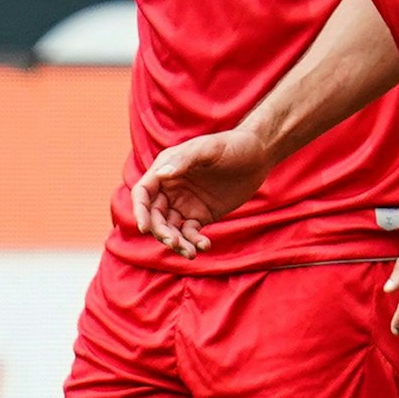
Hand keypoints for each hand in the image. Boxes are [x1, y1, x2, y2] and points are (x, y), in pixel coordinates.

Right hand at [131, 129, 274, 258]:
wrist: (259, 155)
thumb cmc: (232, 145)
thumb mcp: (209, 148)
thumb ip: (185, 160)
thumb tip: (162, 175)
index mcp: (166, 169)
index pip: (143, 193)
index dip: (140, 210)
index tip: (145, 228)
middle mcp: (171, 188)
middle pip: (155, 216)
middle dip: (161, 232)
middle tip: (175, 242)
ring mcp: (184, 203)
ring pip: (171, 228)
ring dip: (176, 242)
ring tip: (191, 252)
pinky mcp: (200, 215)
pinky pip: (190, 233)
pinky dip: (194, 242)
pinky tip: (205, 246)